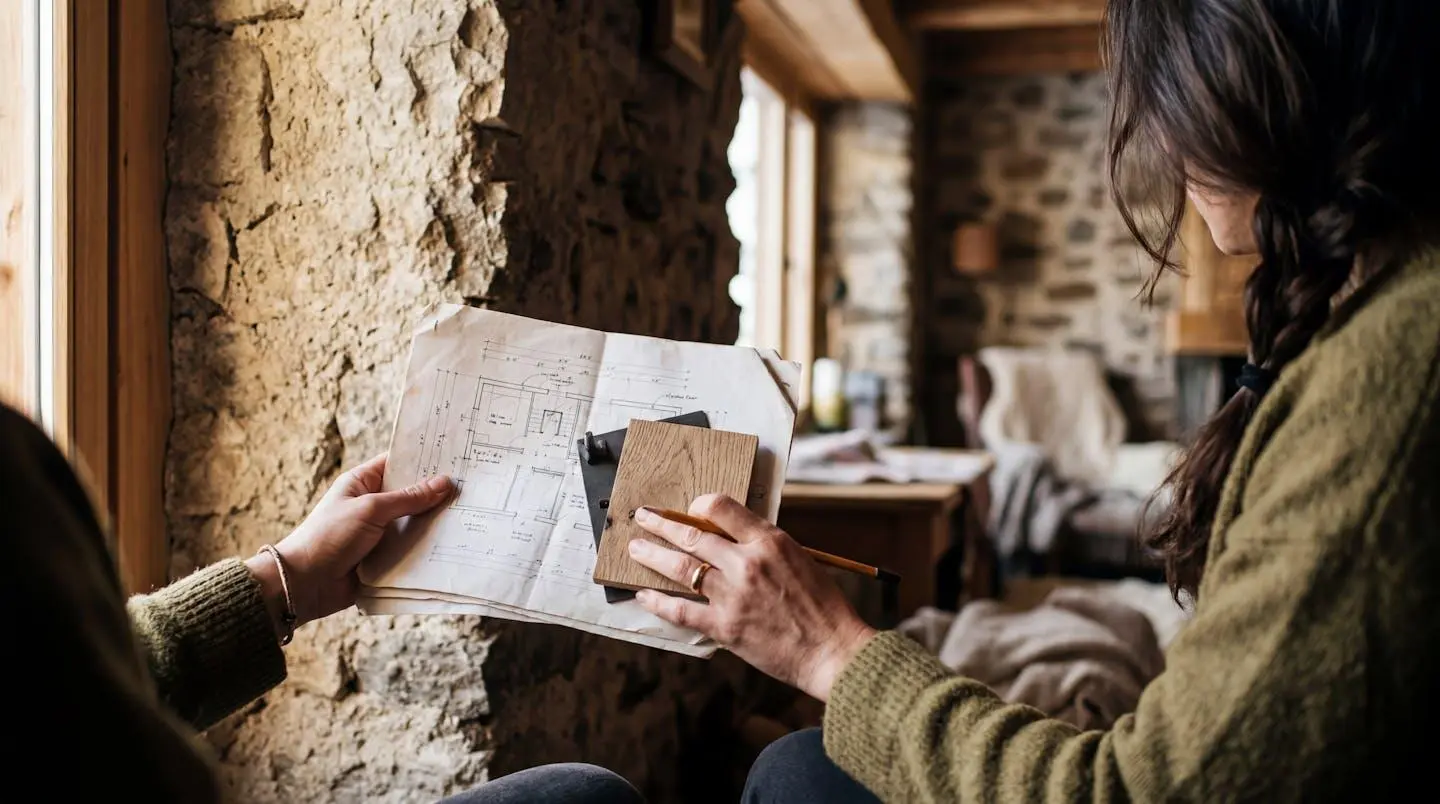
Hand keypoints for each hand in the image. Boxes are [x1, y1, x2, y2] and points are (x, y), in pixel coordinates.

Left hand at [244, 453, 452, 639]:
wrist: (305, 584)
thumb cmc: (329, 536)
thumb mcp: (371, 509)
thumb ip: (409, 498)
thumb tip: (444, 483)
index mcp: (363, 483)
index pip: (399, 464)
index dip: (424, 460)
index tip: (456, 456)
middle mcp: (373, 505)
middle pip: (412, 495)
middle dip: (437, 494)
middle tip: (472, 487)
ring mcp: (380, 533)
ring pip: (416, 524)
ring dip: (436, 523)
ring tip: (471, 514)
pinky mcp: (386, 558)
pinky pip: (413, 550)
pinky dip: (429, 549)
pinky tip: (456, 544)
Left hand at [629, 495, 876, 700]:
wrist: (833, 651)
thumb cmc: (824, 608)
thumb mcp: (801, 560)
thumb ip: (765, 548)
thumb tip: (733, 541)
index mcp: (770, 541)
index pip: (722, 508)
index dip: (699, 505)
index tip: (689, 509)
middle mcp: (747, 562)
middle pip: (692, 535)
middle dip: (662, 524)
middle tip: (643, 517)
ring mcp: (732, 595)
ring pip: (680, 568)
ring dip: (653, 555)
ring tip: (636, 548)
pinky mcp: (724, 626)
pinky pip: (681, 610)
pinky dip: (658, 602)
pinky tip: (644, 595)